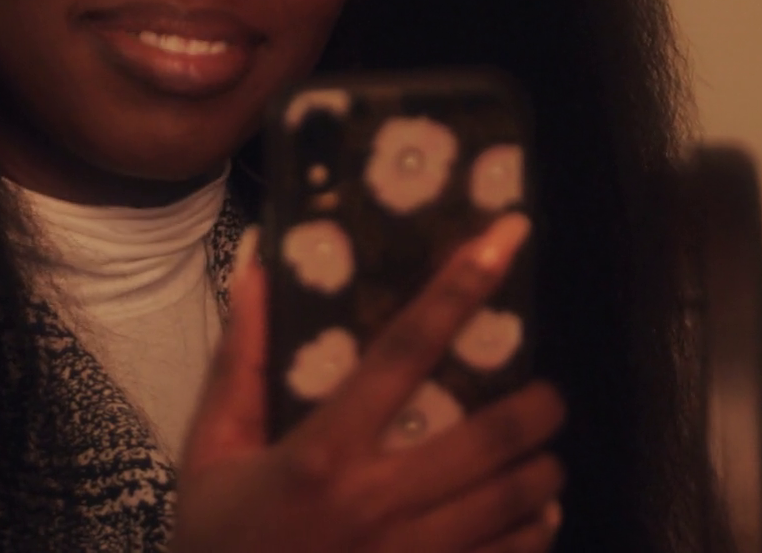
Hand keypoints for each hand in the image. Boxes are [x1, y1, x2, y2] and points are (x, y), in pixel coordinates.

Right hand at [174, 214, 564, 552]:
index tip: (503, 239)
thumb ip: (241, 364)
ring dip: (541, 475)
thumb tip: (257, 270)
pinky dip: (531, 537)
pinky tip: (534, 520)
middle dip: (535, 410)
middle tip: (549, 394)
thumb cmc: (216, 543)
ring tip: (544, 457)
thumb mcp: (212, 452)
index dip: (456, 291)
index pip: (403, 352)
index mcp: (321, 454)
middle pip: (487, 441)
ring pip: (511, 508)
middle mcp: (376, 504)